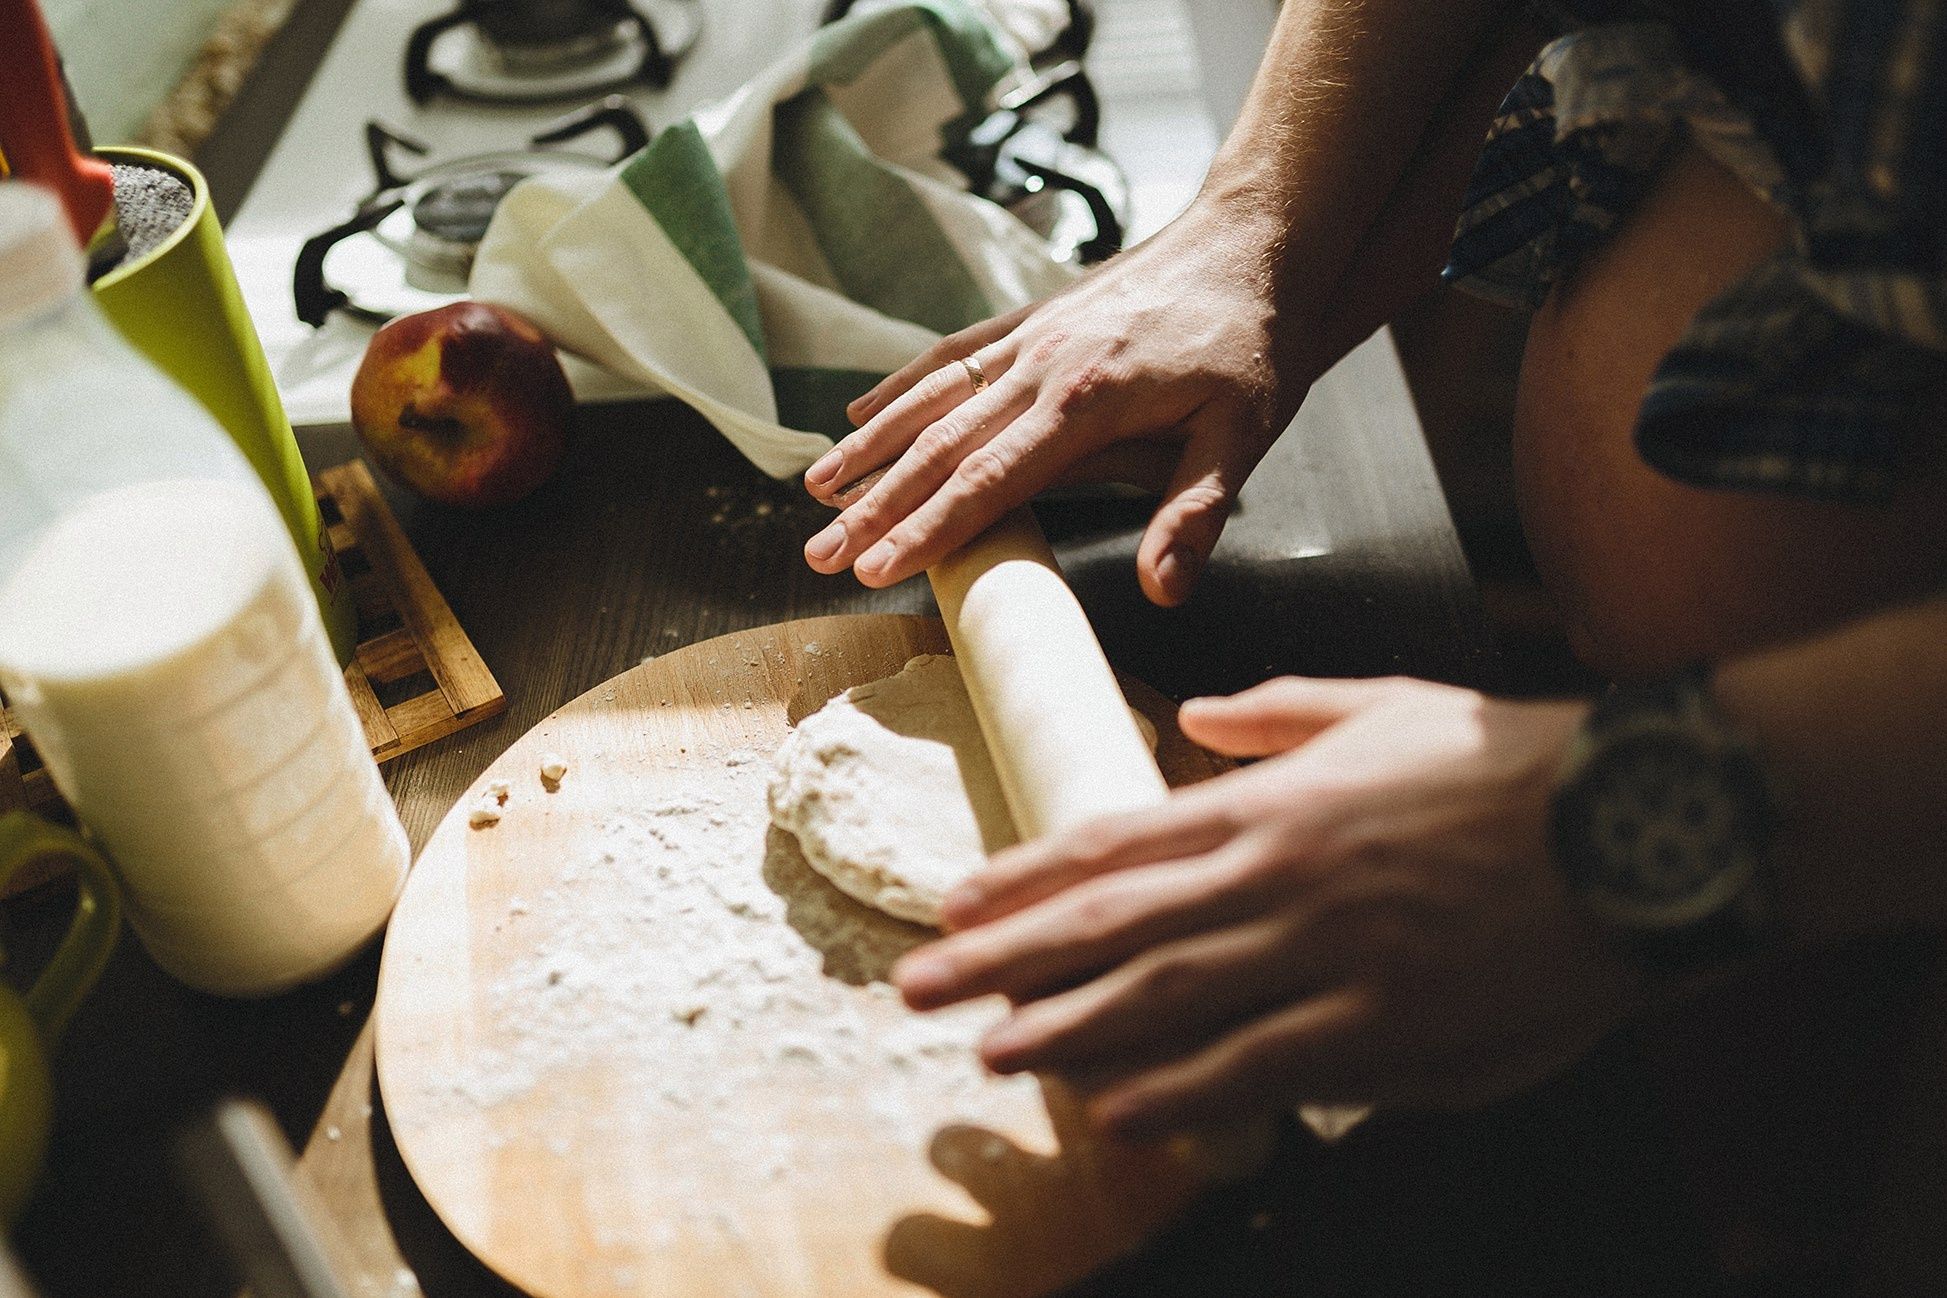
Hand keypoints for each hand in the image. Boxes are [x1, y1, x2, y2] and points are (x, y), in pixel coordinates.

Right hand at [801, 202, 1311, 606]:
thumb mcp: (1243, 437)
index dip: (927, 529)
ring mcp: (1030, 338)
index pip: (986, 481)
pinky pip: (950, 356)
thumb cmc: (1254, 342)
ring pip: (930, 399)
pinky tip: (862, 413)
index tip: (874, 569)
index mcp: (1084, 402)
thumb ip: (1193, 514)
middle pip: (938, 447)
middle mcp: (1040, 366)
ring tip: (816, 490)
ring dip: (869, 448)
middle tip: (817, 554)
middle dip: (873, 506)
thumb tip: (1163, 591)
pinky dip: (900, 388)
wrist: (1256, 239)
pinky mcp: (1033, 318)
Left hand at [891, 676, 1642, 1138]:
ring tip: (991, 1054)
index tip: (955, 904)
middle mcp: (1276, 880)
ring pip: (1163, 1002)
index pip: (1114, 840)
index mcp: (1271, 804)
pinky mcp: (1382, 1033)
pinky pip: (1258, 1070)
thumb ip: (1284, 715)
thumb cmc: (1511, 764)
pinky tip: (1119, 1113)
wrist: (1639, 827)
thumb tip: (1208, 716)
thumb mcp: (1386, 709)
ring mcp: (1324, 960)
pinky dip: (1181, 1094)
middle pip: (1111, 926)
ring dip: (1066, 1031)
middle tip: (918, 987)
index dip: (1025, 879)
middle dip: (1005, 960)